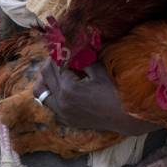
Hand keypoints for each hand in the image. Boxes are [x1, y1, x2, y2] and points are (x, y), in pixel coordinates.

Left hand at [33, 59, 158, 135]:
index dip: (59, 53)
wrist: (125, 119)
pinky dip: (52, 93)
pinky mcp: (66, 120)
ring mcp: (62, 113)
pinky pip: (50, 104)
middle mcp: (61, 102)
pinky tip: (62, 87)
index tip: (62, 46)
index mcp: (68, 88)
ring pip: (41, 92)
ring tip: (55, 71)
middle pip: (45, 76)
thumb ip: (82, 59)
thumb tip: (72, 47)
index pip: (55, 64)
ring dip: (45, 79)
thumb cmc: (115, 93)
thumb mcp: (99, 71)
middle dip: (51, 63)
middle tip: (59, 55)